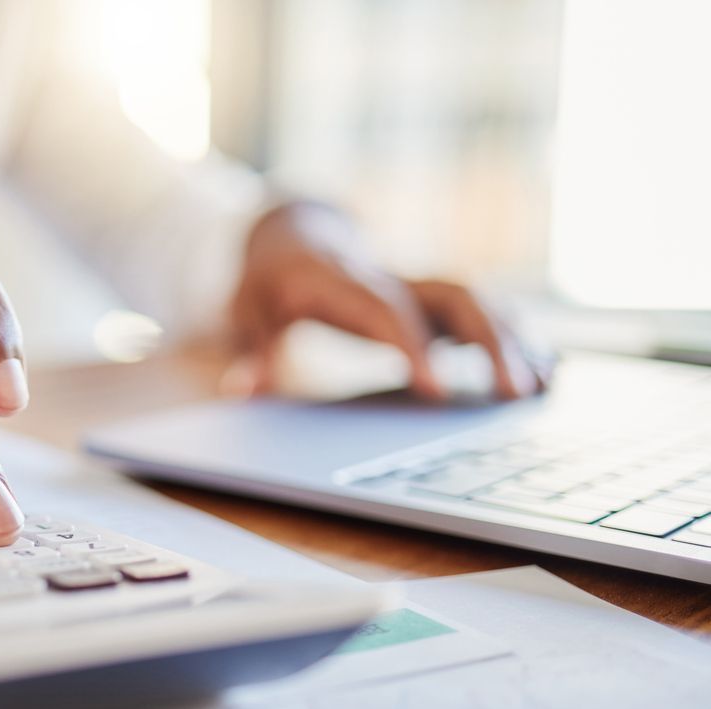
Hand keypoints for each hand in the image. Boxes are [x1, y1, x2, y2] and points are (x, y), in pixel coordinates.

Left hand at [227, 203, 549, 399]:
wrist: (291, 234)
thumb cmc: (267, 281)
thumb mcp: (246, 311)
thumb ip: (251, 349)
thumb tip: (240, 390)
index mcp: (343, 281)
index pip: (388, 310)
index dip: (415, 347)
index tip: (438, 392)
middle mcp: (390, 275)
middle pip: (453, 295)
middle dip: (489, 341)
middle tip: (515, 395)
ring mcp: (416, 282)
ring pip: (477, 300)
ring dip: (514, 340)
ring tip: (543, 389)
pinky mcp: (430, 296)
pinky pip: (482, 308)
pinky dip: (517, 336)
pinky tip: (548, 371)